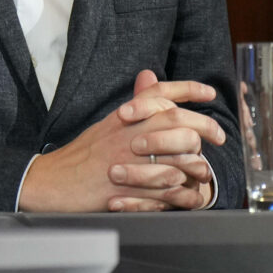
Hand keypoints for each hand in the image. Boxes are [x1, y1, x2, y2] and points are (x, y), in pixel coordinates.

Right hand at [18, 69, 224, 212]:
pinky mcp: (127, 190)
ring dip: (196, 166)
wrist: (53, 182)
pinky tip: (189, 195)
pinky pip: (164, 192)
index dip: (189, 89)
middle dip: (205, 128)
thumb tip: (150, 76)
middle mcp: (128, 134)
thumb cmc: (83, 155)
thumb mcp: (108, 123)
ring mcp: (128, 162)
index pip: (160, 93)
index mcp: (124, 117)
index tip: (210, 94)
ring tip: (204, 172)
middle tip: (219, 137)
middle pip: (177, 122)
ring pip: (176, 158)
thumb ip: (135, 103)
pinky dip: (181, 194)